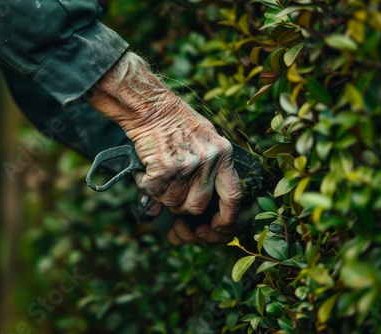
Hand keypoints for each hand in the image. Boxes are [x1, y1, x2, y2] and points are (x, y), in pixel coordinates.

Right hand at [88, 51, 242, 239]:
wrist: (152, 106)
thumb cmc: (177, 122)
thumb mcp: (203, 141)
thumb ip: (204, 172)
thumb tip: (189, 204)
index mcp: (224, 154)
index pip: (233, 196)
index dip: (227, 218)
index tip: (217, 226)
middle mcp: (209, 161)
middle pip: (197, 205)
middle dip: (182, 205)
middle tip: (172, 189)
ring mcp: (187, 165)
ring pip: (174, 201)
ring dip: (163, 194)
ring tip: (158, 173)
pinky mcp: (164, 167)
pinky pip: (154, 191)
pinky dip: (146, 185)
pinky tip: (147, 170)